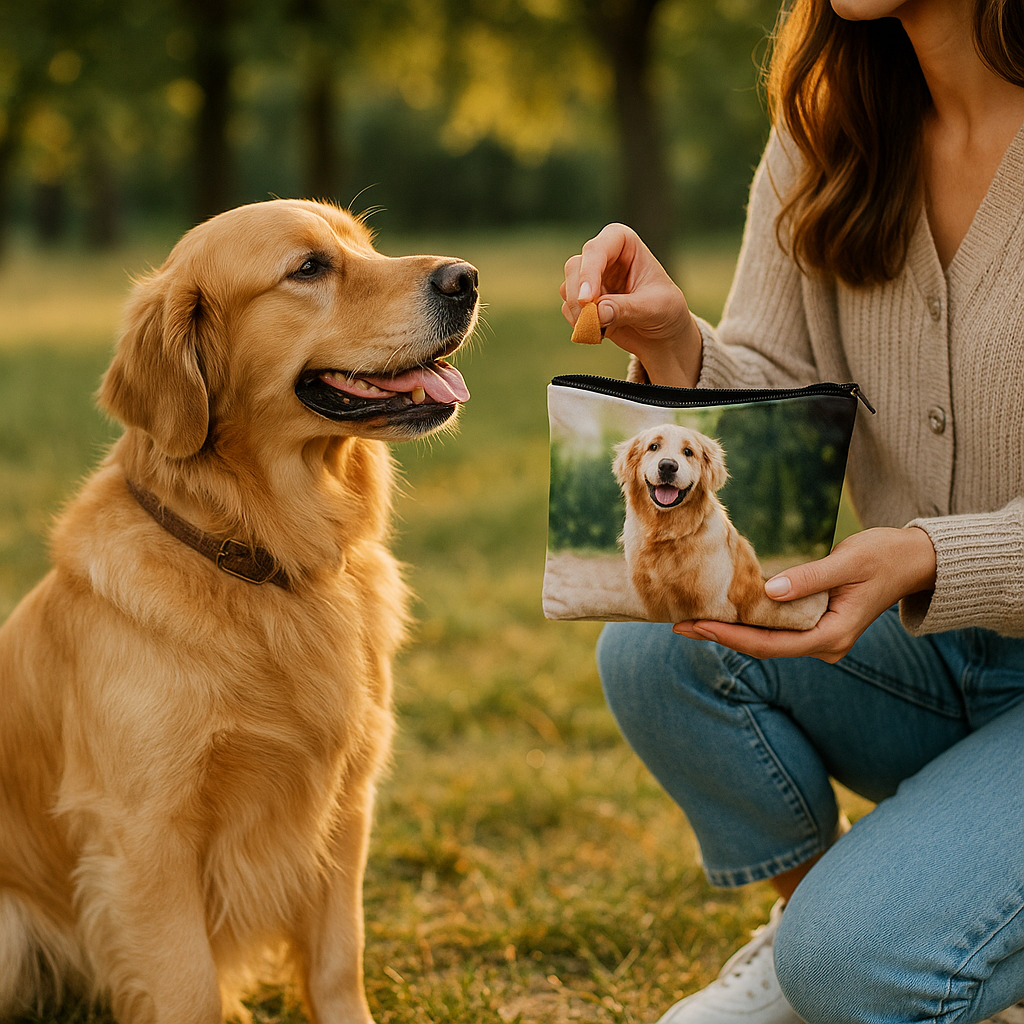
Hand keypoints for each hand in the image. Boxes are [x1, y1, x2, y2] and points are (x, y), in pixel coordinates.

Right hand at [561, 223, 702, 386]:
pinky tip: (601, 333)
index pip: (597, 249)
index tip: (588, 300)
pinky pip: (568, 310)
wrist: (663, 334)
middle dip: (579, 297)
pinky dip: (580, 324)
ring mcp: (590, 277)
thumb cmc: (665, 312)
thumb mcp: (653, 308)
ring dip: (579, 313)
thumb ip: (626, 309)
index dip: (589, 272)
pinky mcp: (583, 300)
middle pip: (575, 267)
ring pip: (568, 289)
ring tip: (603, 330)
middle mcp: (603, 255)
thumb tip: (597, 312)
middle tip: (590, 322)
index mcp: (624, 243)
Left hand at [673, 527, 937, 662]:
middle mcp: (824, 644)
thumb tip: (769, 590)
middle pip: (763, 647)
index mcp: (832, 635)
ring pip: (767, 641)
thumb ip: (810, 577)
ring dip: (731, 631)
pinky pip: (776, 629)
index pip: (770, 644)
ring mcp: (820, 637)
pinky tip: (723, 612)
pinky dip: (748, 622)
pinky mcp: (816, 624)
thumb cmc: (883, 556)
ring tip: (692, 620)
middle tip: (680, 624)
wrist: (913, 560)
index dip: (730, 637)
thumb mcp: (847, 562)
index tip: (697, 626)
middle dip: (721, 636)